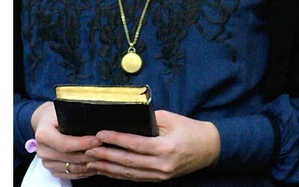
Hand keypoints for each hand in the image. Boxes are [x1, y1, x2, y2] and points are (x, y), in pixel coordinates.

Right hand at [30, 102, 103, 179]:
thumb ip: (76, 117)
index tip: (99, 140)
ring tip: (104, 158)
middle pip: (71, 157)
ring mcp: (46, 162)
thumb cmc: (56, 114)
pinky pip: (71, 174)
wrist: (44, 122)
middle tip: (107, 150)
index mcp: (43, 135)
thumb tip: (97, 124)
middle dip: (91, 154)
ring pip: (73, 168)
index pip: (66, 144)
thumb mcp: (63, 110)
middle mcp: (42, 150)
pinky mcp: (52, 169)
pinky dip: (85, 171)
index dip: (84, 144)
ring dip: (90, 164)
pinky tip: (96, 165)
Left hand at [84, 110, 220, 181]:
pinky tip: (107, 170)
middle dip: (106, 156)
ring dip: (108, 168)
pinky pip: (135, 177)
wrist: (210, 148)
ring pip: (129, 173)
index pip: (134, 144)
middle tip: (89, 150)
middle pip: (128, 161)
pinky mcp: (159, 179)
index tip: (99, 134)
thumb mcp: (171, 118)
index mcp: (165, 147)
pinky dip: (119, 174)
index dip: (115, 139)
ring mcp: (160, 174)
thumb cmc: (190, 129)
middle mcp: (162, 164)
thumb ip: (148, 120)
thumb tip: (126, 119)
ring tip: (91, 161)